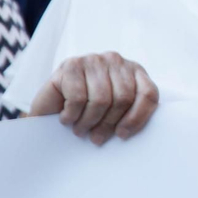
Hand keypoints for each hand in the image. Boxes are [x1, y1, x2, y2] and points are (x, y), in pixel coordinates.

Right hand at [28, 52, 158, 144]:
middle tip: (96, 138)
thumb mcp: (114, 114)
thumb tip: (132, 131)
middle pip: (124, 98)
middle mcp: (115, 61)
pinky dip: (72, 115)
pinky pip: (78, 97)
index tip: (122, 135)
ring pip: (101, 99)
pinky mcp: (70, 65)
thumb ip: (130, 115)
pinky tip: (66, 118)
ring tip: (80, 129)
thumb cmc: (86, 113)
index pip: (148, 94)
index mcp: (133, 71)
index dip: (138, 118)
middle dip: (109, 124)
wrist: (48, 110)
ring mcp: (93, 60)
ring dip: (88, 122)